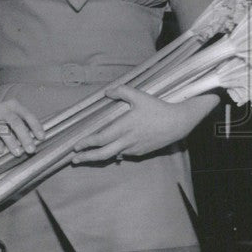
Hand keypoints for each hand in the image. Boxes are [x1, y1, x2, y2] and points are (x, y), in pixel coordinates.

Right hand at [0, 94, 43, 156]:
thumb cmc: (0, 116)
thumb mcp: (12, 114)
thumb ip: (23, 124)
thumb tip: (36, 140)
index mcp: (13, 105)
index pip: (27, 115)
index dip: (35, 126)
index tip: (41, 138)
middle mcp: (2, 109)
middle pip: (16, 122)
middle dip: (25, 137)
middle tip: (31, 149)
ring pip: (2, 129)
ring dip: (11, 142)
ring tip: (18, 153)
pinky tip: (1, 151)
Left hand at [71, 86, 214, 163]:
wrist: (178, 123)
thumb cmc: (157, 108)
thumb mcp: (139, 96)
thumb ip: (121, 91)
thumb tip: (106, 92)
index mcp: (124, 127)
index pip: (101, 138)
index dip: (87, 143)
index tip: (76, 146)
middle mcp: (127, 140)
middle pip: (103, 153)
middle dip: (87, 158)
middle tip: (73, 160)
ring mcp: (134, 148)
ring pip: (112, 156)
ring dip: (98, 157)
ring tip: (86, 158)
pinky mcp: (141, 152)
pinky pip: (123, 154)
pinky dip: (113, 154)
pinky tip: (108, 152)